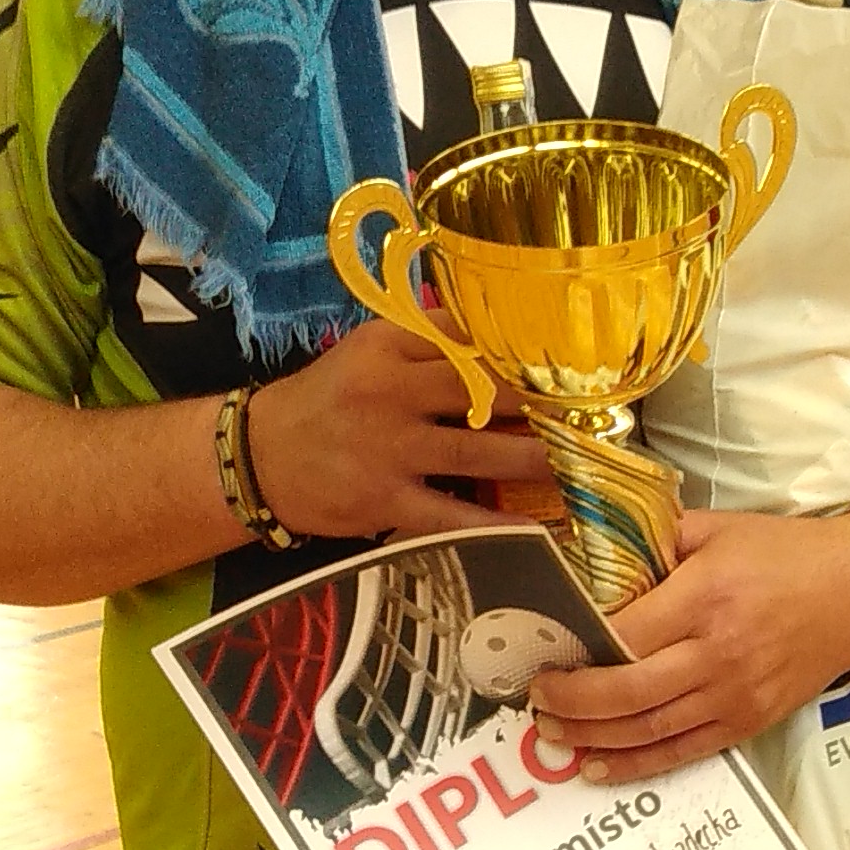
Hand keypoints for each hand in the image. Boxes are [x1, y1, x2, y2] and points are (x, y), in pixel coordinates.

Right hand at [244, 325, 554, 539]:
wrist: (259, 458)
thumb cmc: (326, 400)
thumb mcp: (367, 350)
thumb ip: (427, 336)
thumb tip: (494, 321)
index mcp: (390, 345)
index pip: (469, 337)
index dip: (523, 348)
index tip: (571, 358)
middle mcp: (392, 391)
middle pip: (484, 390)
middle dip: (541, 402)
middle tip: (591, 409)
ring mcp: (389, 449)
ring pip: (479, 452)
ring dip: (535, 459)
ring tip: (578, 461)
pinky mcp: (384, 500)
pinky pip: (451, 515)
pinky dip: (496, 525)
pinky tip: (537, 528)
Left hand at [532, 509, 849, 774]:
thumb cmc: (785, 554)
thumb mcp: (717, 529)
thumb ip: (653, 543)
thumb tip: (589, 559)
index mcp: (705, 597)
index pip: (624, 635)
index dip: (576, 651)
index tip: (542, 654)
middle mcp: (719, 653)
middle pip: (628, 691)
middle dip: (572, 703)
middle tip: (536, 701)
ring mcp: (736, 695)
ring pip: (649, 730)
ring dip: (592, 738)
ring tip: (552, 735)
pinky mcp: (750, 722)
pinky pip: (682, 752)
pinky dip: (636, 765)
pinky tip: (597, 766)